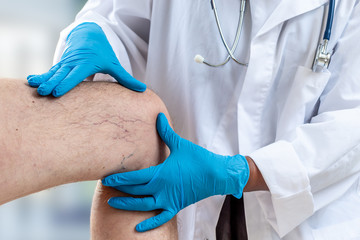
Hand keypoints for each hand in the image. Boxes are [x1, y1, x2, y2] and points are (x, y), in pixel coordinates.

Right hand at [27, 22, 145, 96]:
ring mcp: (65, 63)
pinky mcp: (60, 65)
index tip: (58, 92)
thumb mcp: (115, 64)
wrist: (89, 35)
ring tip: (34, 88)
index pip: (76, 75)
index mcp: (87, 64)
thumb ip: (126, 78)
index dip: (67, 83)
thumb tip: (143, 89)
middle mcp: (74, 63)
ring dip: (44, 80)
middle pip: (62, 74)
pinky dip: (41, 75)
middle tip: (43, 93)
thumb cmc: (103, 53)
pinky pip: (50, 71)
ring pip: (54, 72)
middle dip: (52, 83)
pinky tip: (31, 82)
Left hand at [101, 113, 248, 231]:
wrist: (217, 175)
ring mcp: (169, 200)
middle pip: (136, 191)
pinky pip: (161, 218)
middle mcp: (162, 189)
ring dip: (127, 204)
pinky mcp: (176, 206)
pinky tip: (138, 228)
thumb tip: (158, 115)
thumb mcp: (180, 145)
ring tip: (112, 203)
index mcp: (161, 174)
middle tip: (106, 186)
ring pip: (143, 205)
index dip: (119, 178)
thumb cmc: (199, 159)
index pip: (135, 177)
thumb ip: (166, 132)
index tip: (106, 177)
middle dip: (120, 188)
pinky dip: (150, 224)